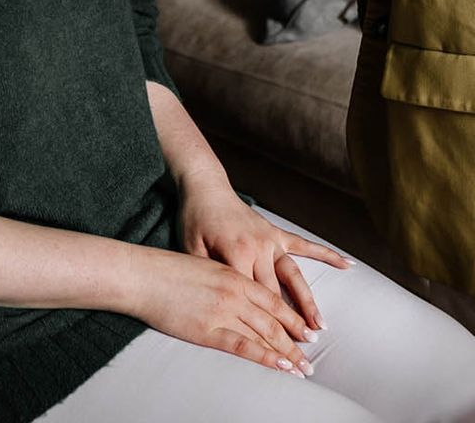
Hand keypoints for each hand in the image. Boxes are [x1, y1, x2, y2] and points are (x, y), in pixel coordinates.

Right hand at [128, 246, 316, 377]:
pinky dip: (266, 357)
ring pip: (264, 334)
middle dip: (296, 339)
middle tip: (311, 355)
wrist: (141, 274)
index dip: (293, 316)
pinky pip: (243, 347)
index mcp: (232, 273)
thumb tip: (238, 293)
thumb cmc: (166, 268)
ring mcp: (222, 312)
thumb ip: (223, 278)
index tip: (306, 330)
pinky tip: (280, 366)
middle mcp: (234, 292)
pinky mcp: (208, 331)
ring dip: (288, 353)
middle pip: (274, 319)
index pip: (272, 299)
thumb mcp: (202, 264)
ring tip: (303, 368)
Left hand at [177, 178, 352, 333]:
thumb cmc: (194, 219)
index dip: (262, 323)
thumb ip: (207, 275)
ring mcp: (270, 239)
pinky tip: (347, 265)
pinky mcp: (276, 231)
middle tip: (302, 351)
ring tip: (320, 325)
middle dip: (288, 323)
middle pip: (276, 293)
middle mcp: (259, 248)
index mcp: (236, 254)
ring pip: (294, 275)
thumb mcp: (191, 248)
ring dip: (308, 301)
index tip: (273, 349)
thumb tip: (217, 303)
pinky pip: (304, 245)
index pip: (253, 298)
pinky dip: (327, 254)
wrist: (206, 187)